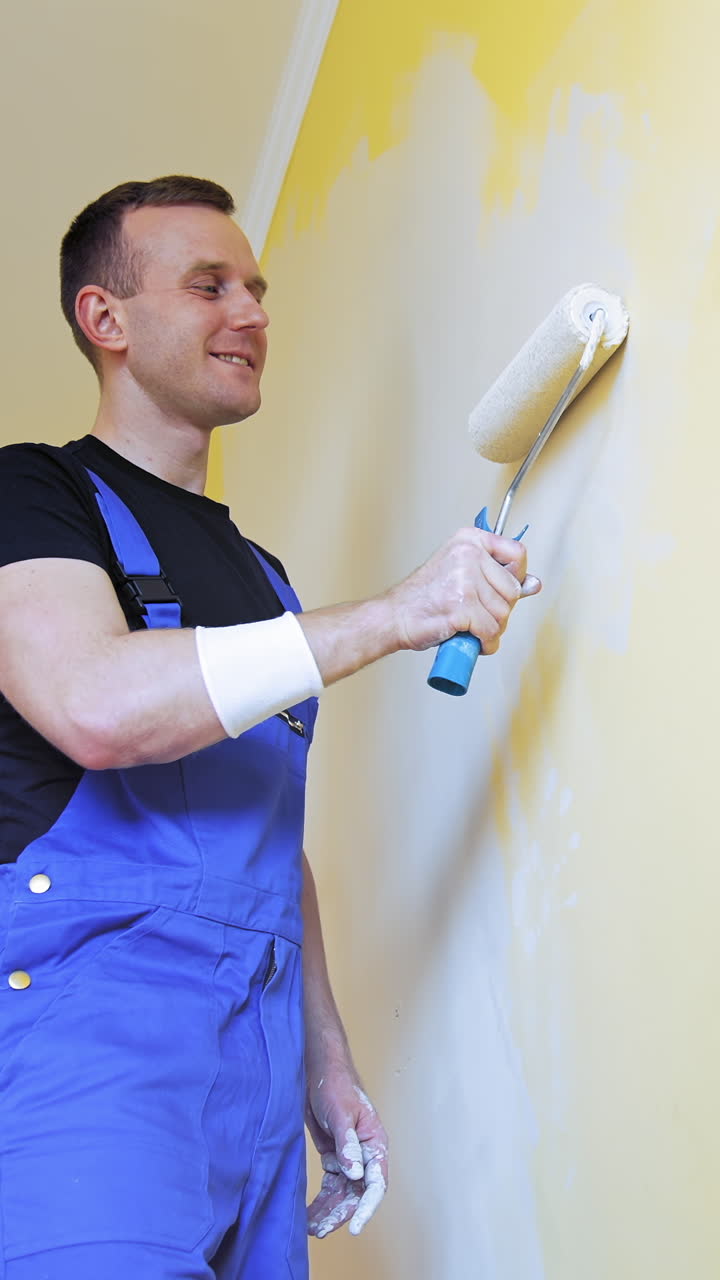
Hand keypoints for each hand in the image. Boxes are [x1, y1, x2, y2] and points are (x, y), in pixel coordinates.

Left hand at [306, 1065, 387, 1239]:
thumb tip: (355, 1174)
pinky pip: (330, 1186)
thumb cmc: (335, 1084)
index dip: (366, 1208)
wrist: (318, 1070)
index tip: (355, 1228)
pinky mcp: (334, 1157)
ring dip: (329, 1211)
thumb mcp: (340, 1113)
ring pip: (342, 1193)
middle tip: (320, 1229)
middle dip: (340, 1213)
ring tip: (311, 1228)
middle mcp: (365, 1155)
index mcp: (375, 1144)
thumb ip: (347, 1144)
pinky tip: (310, 1214)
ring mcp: (349, 1158)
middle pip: (357, 1194)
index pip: (376, 1183)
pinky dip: (321, 1200)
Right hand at [384, 527, 540, 654]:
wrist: (395, 616)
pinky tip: (471, 639)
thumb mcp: (463, 575)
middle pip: (512, 590)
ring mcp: (465, 580)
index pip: (518, 553)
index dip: (516, 578)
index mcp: (470, 541)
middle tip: (475, 614)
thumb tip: (534, 584)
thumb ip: (498, 577)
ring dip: (490, 629)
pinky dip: (484, 642)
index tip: (499, 590)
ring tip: (469, 626)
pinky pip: (490, 631)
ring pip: (503, 614)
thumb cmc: (426, 598)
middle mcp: (468, 554)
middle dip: (499, 611)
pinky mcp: (462, 606)